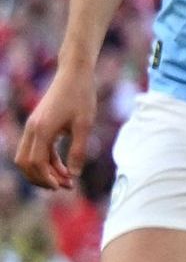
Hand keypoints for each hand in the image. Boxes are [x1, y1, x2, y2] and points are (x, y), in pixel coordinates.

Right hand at [15, 71, 91, 195]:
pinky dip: (47, 161)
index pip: (36, 163)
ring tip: (66, 181)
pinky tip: (64, 168)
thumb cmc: (81, 97)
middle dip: (41, 178)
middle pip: (26, 163)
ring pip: (29, 158)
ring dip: (45, 171)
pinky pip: (37, 149)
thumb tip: (73, 175)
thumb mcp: (84, 125)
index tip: (62, 187)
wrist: (74, 74)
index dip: (47, 178)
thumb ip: (78, 150)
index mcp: (42, 130)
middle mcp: (32, 130)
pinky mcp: (38, 125)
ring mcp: (33, 127)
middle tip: (63, 187)